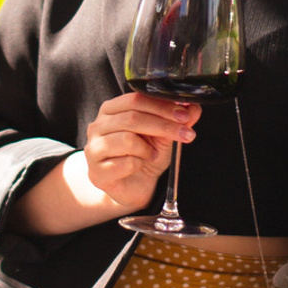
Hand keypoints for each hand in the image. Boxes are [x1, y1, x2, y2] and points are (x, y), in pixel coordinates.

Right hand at [79, 89, 197, 211]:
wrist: (134, 187)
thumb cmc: (145, 156)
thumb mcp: (163, 135)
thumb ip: (176, 120)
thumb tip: (194, 107)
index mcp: (111, 110)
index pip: (135, 99)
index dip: (162, 106)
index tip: (185, 115)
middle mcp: (97, 126)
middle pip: (132, 118)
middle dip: (164, 126)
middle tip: (185, 134)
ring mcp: (93, 149)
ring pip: (127, 139)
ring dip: (148, 149)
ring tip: (153, 155)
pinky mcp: (96, 172)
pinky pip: (124, 163)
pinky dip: (139, 164)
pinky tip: (139, 166)